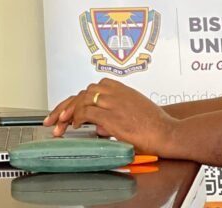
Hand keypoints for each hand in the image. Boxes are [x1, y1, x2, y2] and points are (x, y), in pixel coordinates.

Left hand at [44, 78, 177, 156]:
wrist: (168, 132)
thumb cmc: (155, 125)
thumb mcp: (132, 110)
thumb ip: (113, 112)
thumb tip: (97, 125)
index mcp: (119, 88)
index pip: (89, 89)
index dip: (74, 100)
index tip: (64, 110)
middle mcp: (114, 92)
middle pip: (81, 94)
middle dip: (64, 106)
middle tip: (53, 119)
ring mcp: (111, 102)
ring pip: (81, 101)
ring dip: (67, 113)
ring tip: (59, 125)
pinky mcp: (110, 116)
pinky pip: (86, 113)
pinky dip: (76, 119)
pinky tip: (73, 127)